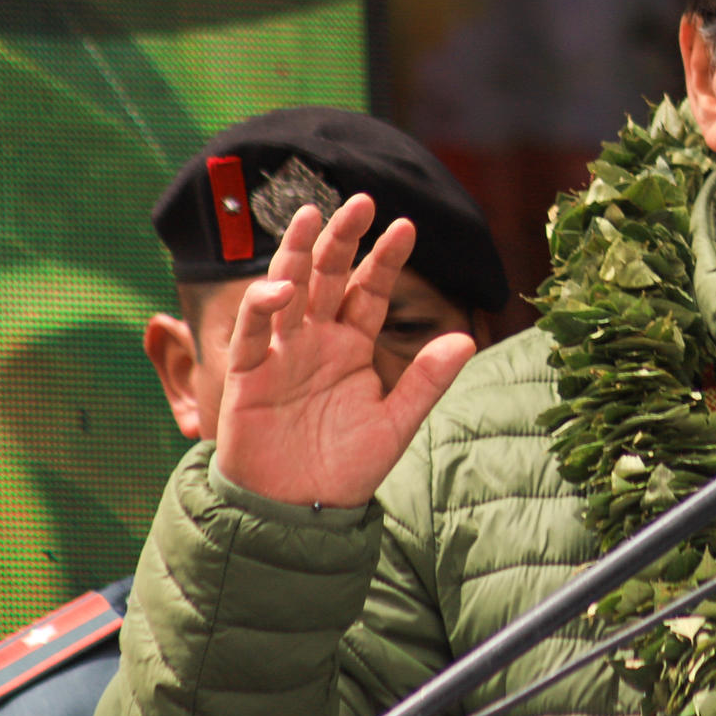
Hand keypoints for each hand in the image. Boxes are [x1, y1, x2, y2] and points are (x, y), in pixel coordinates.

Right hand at [213, 195, 473, 507]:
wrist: (296, 513)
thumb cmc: (345, 469)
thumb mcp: (395, 424)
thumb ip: (426, 381)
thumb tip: (467, 338)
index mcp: (352, 345)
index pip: (370, 290)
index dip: (386, 258)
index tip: (407, 225)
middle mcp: (317, 339)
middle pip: (329, 277)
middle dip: (343, 239)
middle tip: (361, 201)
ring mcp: (282, 352)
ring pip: (289, 289)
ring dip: (298, 252)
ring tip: (313, 215)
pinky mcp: (249, 373)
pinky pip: (255, 332)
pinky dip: (263, 307)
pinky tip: (282, 288)